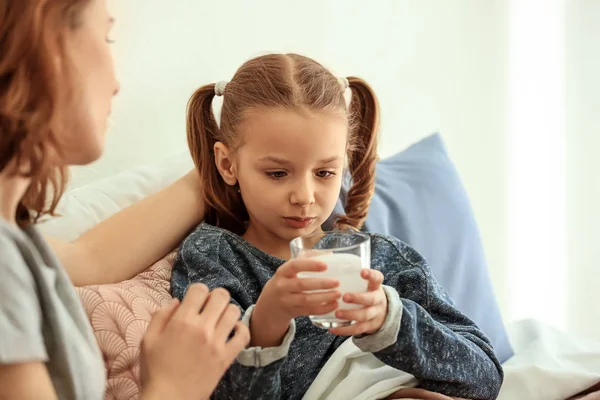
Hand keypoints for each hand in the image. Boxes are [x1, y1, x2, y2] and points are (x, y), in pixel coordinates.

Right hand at [140, 284, 249, 399]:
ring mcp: (217, 342)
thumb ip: (161, 315)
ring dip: (227, 312)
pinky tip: (231, 331)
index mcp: (182, 321)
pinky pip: (244, 335)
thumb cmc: (155, 371)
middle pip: (221, 295)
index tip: (195, 301)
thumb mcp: (148, 339)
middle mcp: (202, 328)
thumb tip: (177, 300)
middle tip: (209, 307)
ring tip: (220, 320)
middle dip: (215, 297)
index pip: (200, 289)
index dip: (197, 292)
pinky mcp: (227, 357)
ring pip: (234, 311)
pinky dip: (240, 329)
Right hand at [251, 259, 341, 347]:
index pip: (294, 266)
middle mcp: (282, 286)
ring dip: (324, 297)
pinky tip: (334, 305)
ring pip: (307, 300)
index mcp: (282, 272)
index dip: (310, 265)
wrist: (269, 306)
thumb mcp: (288, 270)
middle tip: (337, 282)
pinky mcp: (293, 312)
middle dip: (321, 283)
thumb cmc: (284, 282)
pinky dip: (323, 308)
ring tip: (338, 294)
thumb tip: (329, 254)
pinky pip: (310, 311)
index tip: (325, 265)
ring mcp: (287, 300)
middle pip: (302, 284)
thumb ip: (306, 259)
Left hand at [328, 269, 387, 336]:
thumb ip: (353, 276)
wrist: (382, 314)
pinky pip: (357, 329)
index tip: (362, 272)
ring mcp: (374, 314)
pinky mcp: (368, 326)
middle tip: (344, 296)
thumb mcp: (366, 284)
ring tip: (337, 314)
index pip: (377, 278)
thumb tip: (329, 260)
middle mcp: (377, 300)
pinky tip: (332, 328)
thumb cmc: (367, 293)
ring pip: (364, 316)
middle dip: (358, 298)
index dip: (371, 275)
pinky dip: (344, 330)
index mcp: (375, 286)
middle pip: (370, 299)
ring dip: (350, 315)